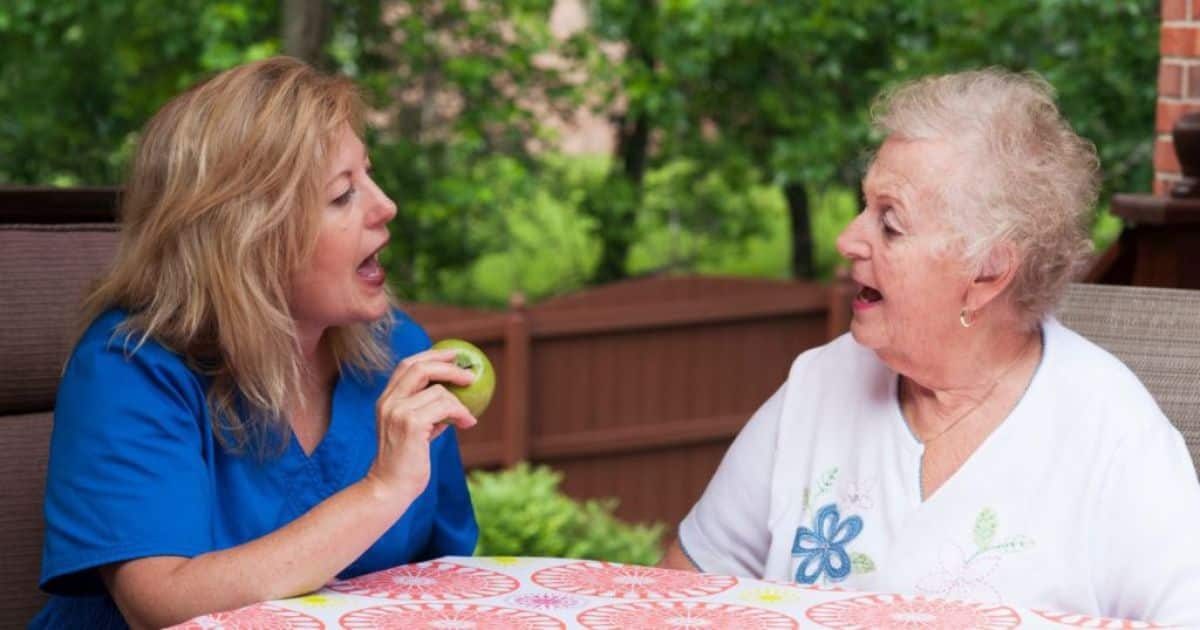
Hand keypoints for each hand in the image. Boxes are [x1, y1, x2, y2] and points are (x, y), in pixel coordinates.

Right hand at [364, 348, 477, 503]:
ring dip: (459, 402)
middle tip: (469, 374)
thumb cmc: (405, 463)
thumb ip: (426, 413)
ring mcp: (398, 412)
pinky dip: (461, 413)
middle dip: (448, 366)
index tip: (452, 354)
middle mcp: (388, 402)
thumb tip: (453, 399)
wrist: (389, 488)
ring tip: (467, 418)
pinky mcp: (411, 424)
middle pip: (419, 367)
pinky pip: (445, 407)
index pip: (406, 365)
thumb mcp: (414, 431)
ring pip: (438, 391)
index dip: (431, 355)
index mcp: (386, 401)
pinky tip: (467, 423)